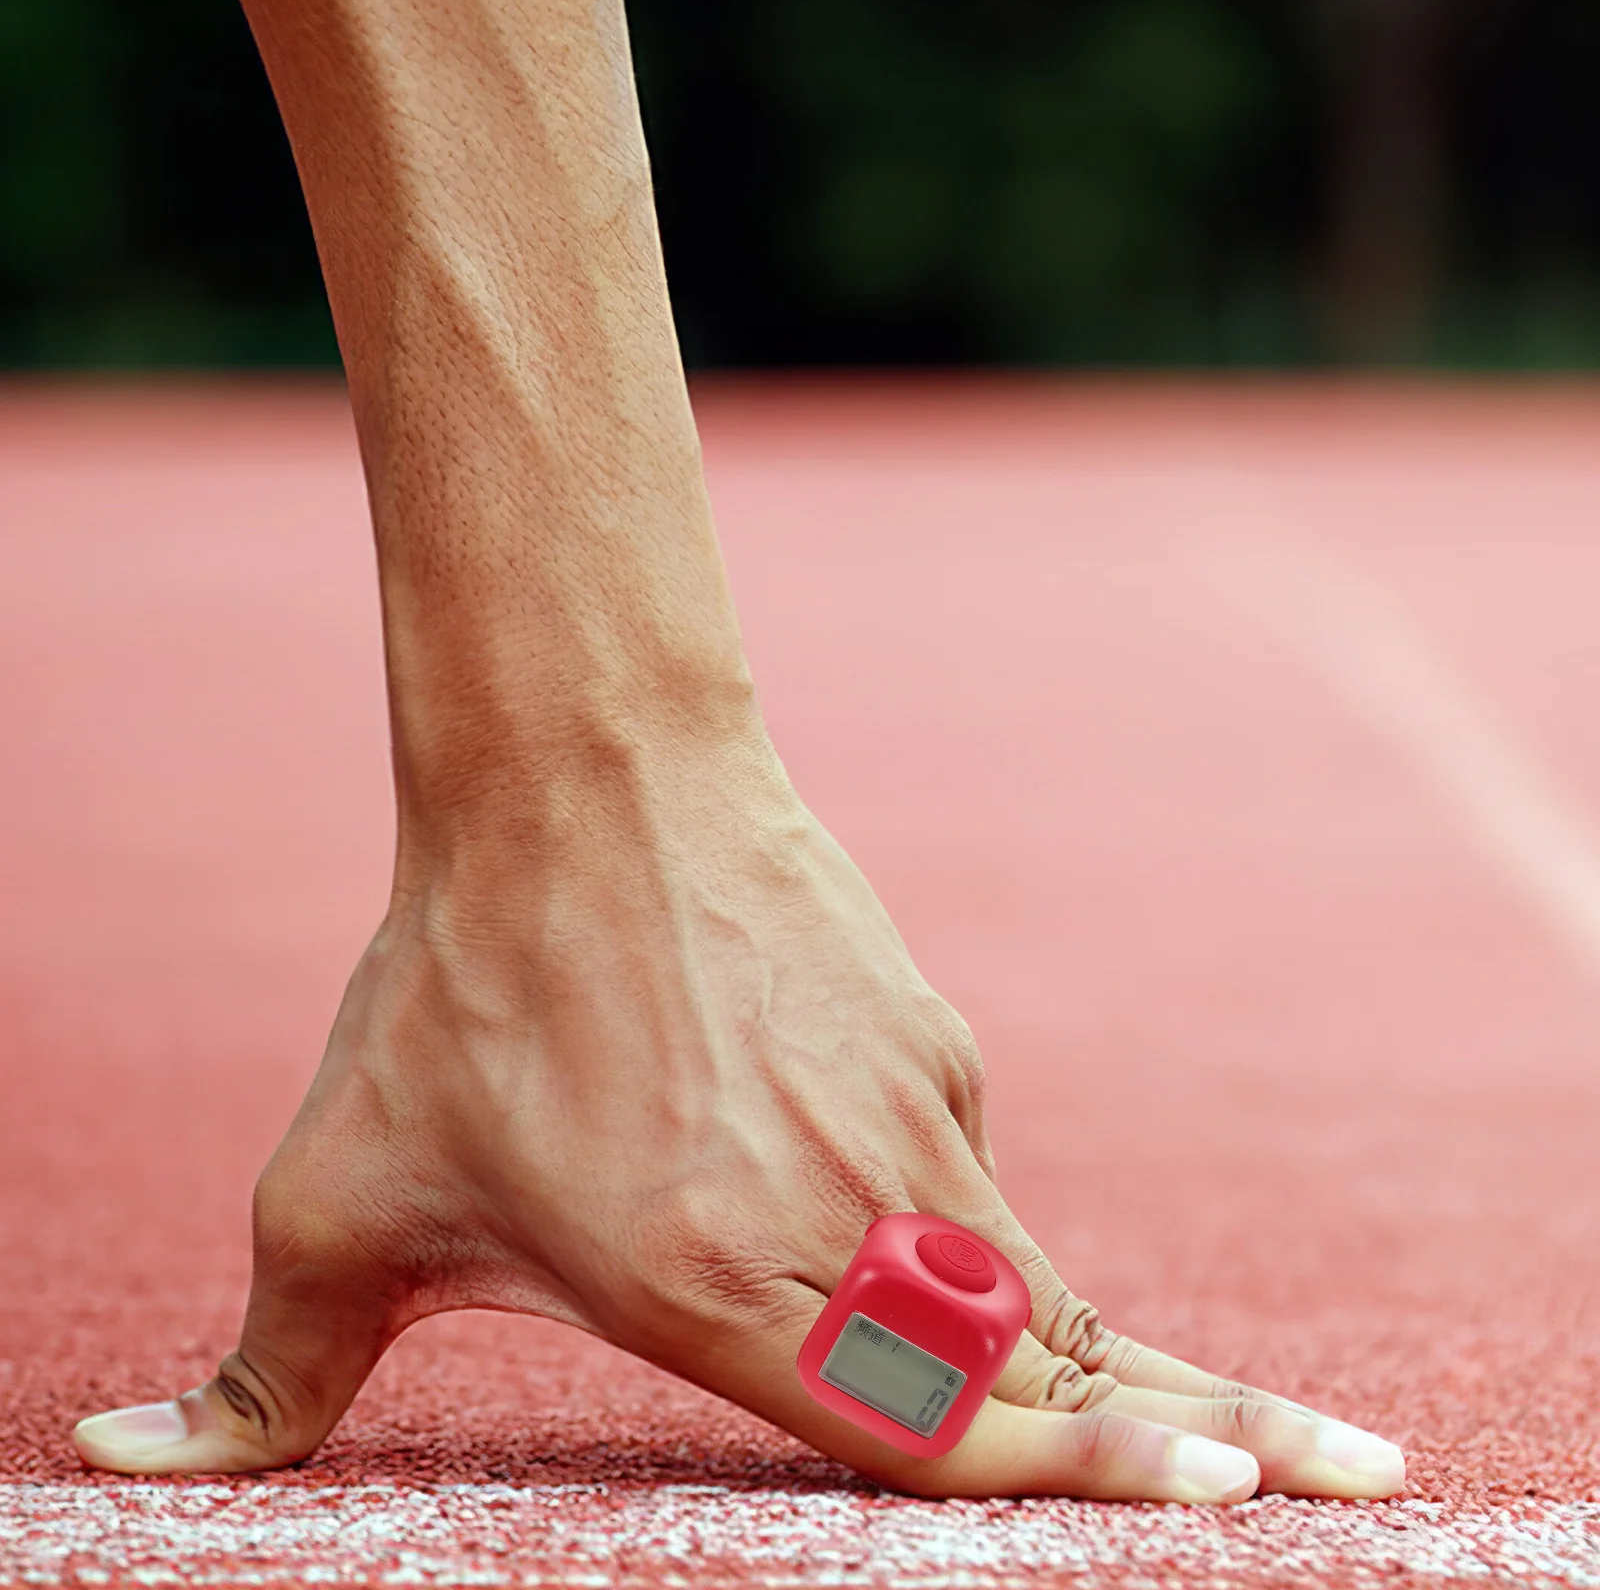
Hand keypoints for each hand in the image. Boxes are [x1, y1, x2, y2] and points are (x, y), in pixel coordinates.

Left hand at [72, 724, 1403, 1500]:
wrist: (580, 777)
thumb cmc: (454, 993)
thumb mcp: (337, 1194)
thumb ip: (258, 1373)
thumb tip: (114, 1457)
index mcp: (720, 1286)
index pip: (940, 1423)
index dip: (1089, 1474)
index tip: (1235, 1500)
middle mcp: (848, 1212)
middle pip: (1061, 1354)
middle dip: (1218, 1433)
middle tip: (1352, 1476)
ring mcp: (909, 1113)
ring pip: (1029, 1267)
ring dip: (1114, 1348)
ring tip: (1236, 1411)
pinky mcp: (930, 1038)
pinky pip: (947, 1161)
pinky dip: (937, 1209)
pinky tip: (830, 1142)